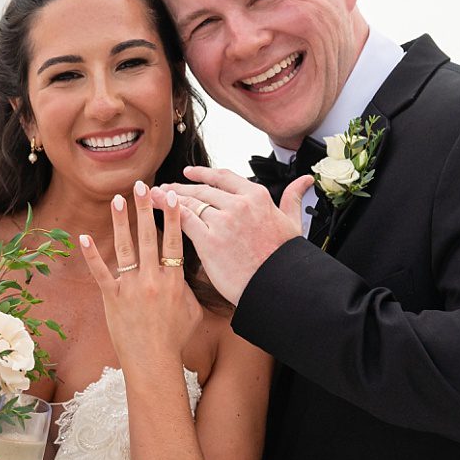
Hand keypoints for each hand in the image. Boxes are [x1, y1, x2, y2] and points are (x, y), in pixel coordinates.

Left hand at [78, 181, 203, 362]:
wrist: (154, 363)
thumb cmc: (175, 340)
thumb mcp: (192, 312)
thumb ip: (188, 288)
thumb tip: (186, 273)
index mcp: (174, 282)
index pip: (174, 242)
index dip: (173, 218)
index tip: (171, 196)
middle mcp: (152, 280)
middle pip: (149, 237)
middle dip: (145, 209)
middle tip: (142, 185)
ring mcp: (130, 288)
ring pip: (125, 248)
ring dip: (121, 221)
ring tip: (117, 199)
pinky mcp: (111, 298)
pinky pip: (100, 272)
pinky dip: (91, 255)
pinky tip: (83, 237)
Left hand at [159, 167, 312, 304]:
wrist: (278, 286)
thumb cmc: (285, 259)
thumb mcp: (293, 223)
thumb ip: (292, 198)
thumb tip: (304, 181)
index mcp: (257, 196)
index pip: (224, 177)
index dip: (203, 173)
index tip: (190, 173)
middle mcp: (239, 204)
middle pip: (203, 190)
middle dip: (181, 187)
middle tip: (165, 188)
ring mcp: (223, 221)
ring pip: (190, 202)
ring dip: (169, 197)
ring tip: (155, 196)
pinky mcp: (209, 240)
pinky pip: (184, 219)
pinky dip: (169, 211)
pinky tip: (158, 207)